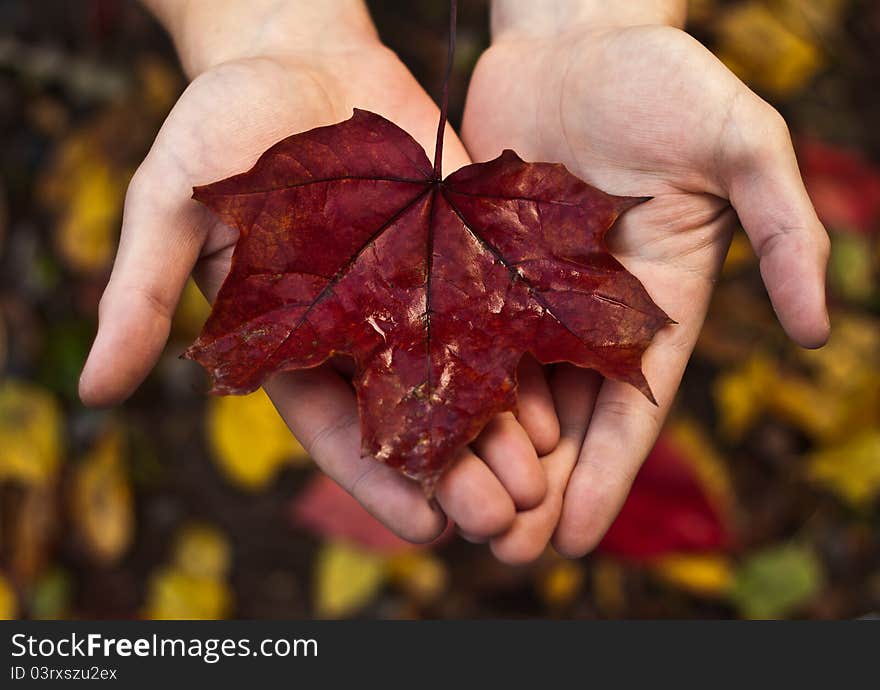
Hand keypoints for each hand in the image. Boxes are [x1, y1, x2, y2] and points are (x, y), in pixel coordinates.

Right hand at [79, 0, 547, 543]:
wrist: (293, 51)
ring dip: (503, 434)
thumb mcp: (170, 206)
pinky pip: (499, 311)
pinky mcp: (462, 246)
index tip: (427, 534)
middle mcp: (363, 327)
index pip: (339, 431)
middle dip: (458, 474)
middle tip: (505, 524)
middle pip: (414, 419)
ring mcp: (418, 290)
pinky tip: (560, 403)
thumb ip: (141, 292)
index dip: (380, 484)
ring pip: (465, 378)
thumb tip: (96, 389)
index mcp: (295, 338)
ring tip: (543, 485)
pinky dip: (527, 359)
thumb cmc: (221, 125)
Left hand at [461, 5, 829, 561]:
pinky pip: (462, 337)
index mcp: (655, 304)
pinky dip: (448, 389)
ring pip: (510, 391)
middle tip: (504, 553)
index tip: (571, 540)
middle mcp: (591, 311)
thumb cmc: (664, 79)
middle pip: (567, 420)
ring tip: (455, 516)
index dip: (606, 478)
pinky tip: (420, 435)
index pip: (632, 410)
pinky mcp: (475, 261)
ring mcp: (529, 291)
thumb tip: (817, 332)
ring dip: (487, 455)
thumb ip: (787, 226)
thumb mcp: (742, 141)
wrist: (576, 34)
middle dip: (540, 489)